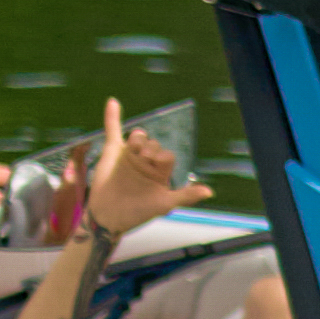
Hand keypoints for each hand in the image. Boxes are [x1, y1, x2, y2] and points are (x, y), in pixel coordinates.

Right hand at [76, 104, 197, 242]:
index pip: (166, 155)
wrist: (109, 216)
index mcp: (160, 171)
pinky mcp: (112, 152)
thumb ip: (185, 196)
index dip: (162, 156)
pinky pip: (113, 131)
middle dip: (150, 149)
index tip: (155, 164)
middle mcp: (146, 161)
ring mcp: (129, 155)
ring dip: (139, 139)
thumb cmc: (139, 212)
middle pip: (153, 144)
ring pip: (138, 137)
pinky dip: (112, 117)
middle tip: (143, 159)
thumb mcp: (164, 205)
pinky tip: (113, 102)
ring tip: (135, 151)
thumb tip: (210, 192)